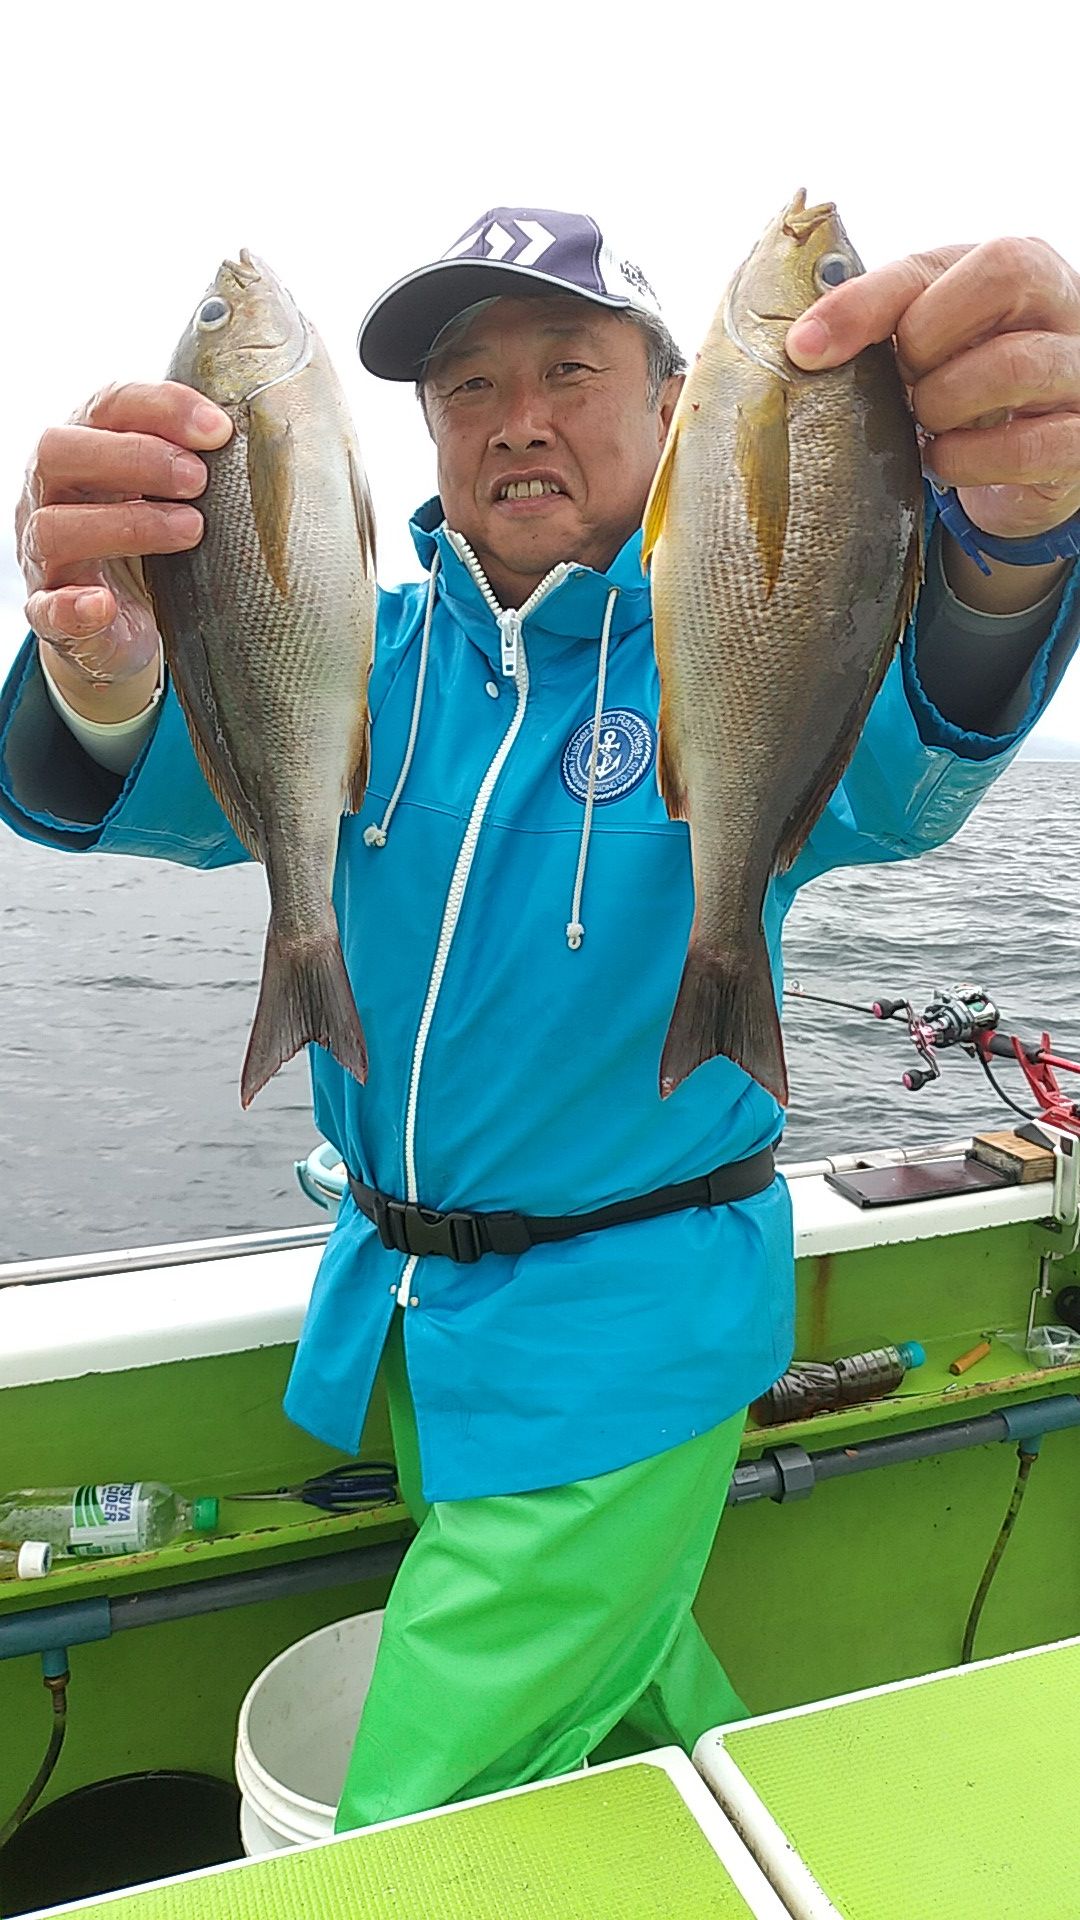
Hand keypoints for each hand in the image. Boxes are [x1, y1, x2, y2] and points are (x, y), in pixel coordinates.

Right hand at [16, 383, 231, 686]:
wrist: (118, 623)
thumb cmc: (151, 541)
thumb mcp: (170, 494)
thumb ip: (198, 462)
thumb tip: (271, 440)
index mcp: (85, 447)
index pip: (108, 406)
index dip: (161, 408)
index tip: (219, 429)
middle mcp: (52, 493)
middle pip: (60, 452)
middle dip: (135, 458)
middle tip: (199, 479)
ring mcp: (44, 555)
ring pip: (54, 528)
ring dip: (126, 524)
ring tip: (192, 529)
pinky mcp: (51, 613)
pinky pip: (48, 609)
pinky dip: (72, 607)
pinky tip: (102, 604)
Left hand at [786, 237, 1079, 541]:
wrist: (1023, 457)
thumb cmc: (966, 380)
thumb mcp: (923, 335)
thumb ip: (874, 319)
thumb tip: (803, 345)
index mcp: (1016, 266)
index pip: (936, 262)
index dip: (865, 304)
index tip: (806, 349)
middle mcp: (1064, 304)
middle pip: (1005, 275)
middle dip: (926, 340)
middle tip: (903, 382)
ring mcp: (1079, 372)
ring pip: (1016, 364)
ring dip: (944, 403)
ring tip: (925, 421)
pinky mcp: (1078, 443)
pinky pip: (1027, 447)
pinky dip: (967, 460)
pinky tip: (945, 458)